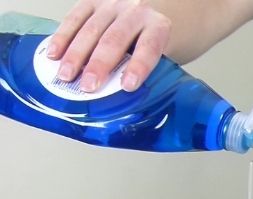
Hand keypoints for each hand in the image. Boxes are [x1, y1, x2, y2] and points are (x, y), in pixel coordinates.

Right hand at [47, 0, 171, 91]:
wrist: (157, 8)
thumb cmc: (156, 38)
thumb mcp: (165, 53)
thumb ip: (151, 70)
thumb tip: (128, 101)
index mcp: (159, 25)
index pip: (149, 47)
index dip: (138, 67)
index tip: (128, 86)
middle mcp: (136, 11)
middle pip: (115, 39)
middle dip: (99, 65)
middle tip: (88, 87)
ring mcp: (113, 4)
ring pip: (90, 29)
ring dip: (75, 55)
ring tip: (65, 76)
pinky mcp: (93, 1)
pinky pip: (75, 18)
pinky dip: (62, 37)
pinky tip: (54, 54)